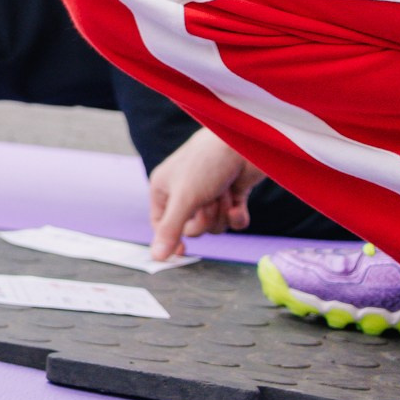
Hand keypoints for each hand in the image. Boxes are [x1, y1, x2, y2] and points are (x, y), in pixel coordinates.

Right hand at [147, 128, 264, 260]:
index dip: (171, 238)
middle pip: (192, 228)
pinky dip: (237, 215)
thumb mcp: (184, 199)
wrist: (243, 142)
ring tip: (223, 192)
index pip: (161, 224)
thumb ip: (171, 230)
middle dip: (204, 219)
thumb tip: (156, 257)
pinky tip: (238, 203)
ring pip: (215, 226)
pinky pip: (233, 221)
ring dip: (221, 213)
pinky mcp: (233, 194)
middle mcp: (185, 193)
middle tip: (208, 202)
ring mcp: (210, 194)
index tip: (183, 252)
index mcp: (164, 189)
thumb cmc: (206, 163)